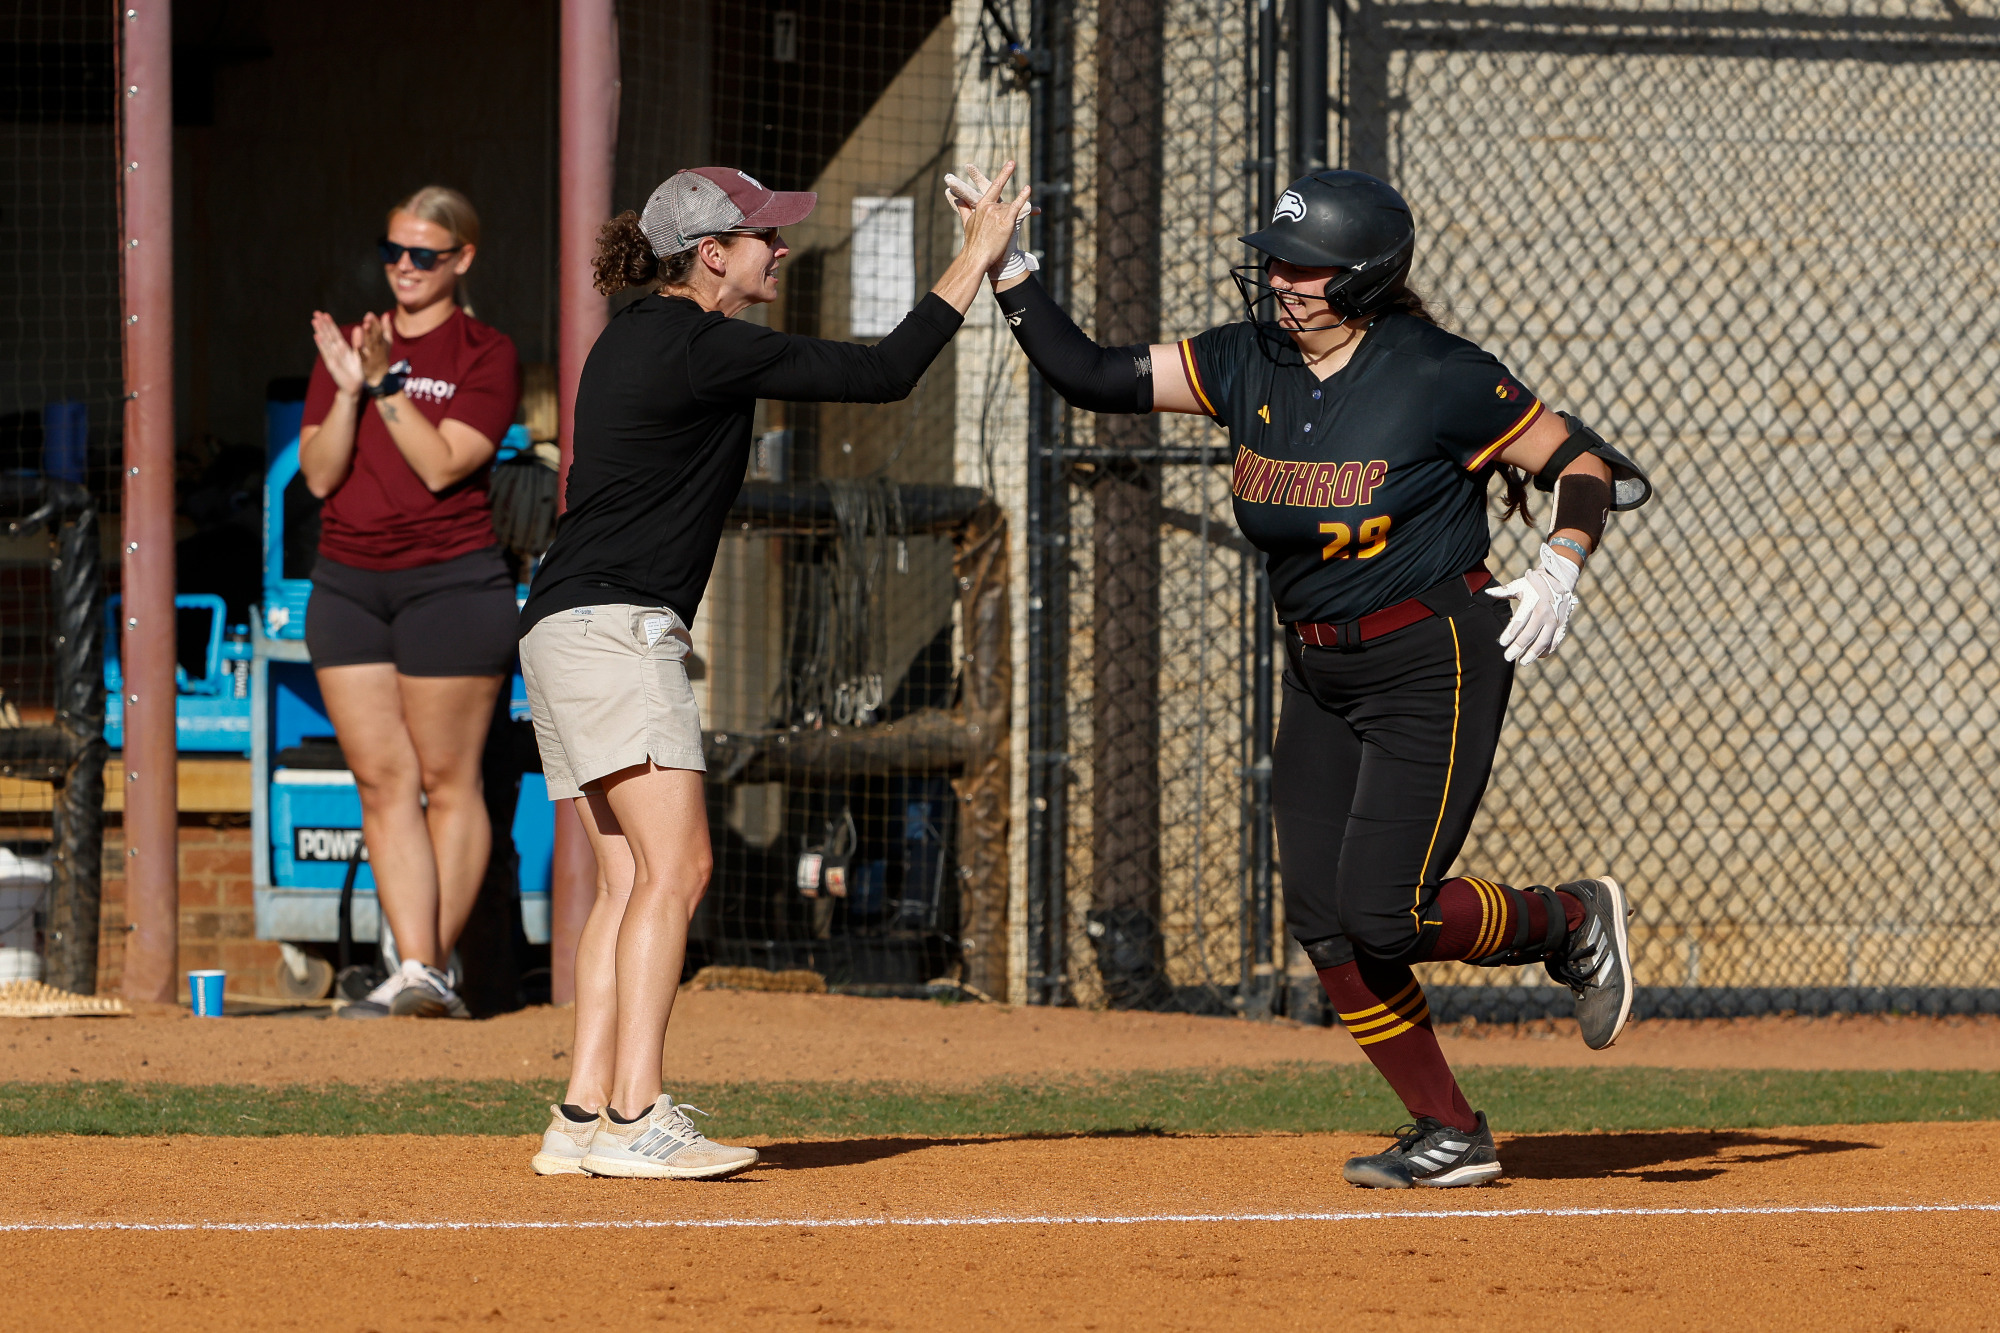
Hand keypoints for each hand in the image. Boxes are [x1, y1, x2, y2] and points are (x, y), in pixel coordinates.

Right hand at [310, 311, 365, 396]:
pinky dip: (321, 344)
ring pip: (325, 342)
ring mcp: (332, 357)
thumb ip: (358, 343)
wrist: (354, 387)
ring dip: (320, 331)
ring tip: (315, 321)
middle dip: (322, 324)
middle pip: (328, 335)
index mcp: (343, 348)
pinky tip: (317, 336)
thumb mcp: (359, 355)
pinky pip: (326, 353)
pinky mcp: (332, 365)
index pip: (335, 334)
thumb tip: (359, 328)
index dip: (330, 324)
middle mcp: (336, 351)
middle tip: (316, 313)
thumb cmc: (356, 371)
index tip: (325, 314)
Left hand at [356, 313, 392, 384]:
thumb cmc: (382, 356)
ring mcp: (372, 357)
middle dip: (371, 328)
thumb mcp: (386, 342)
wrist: (379, 376)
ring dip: (366, 337)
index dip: (375, 323)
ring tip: (361, 327)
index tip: (369, 314)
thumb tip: (385, 314)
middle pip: (375, 337)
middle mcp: (378, 349)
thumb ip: (386, 328)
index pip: (380, 331)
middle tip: (367, 319)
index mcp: (383, 343)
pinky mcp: (365, 364)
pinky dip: (359, 350)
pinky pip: (361, 356)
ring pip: (369, 346)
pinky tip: (355, 344)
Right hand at [951, 161, 1034, 279]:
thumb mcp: (967, 223)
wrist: (976, 257)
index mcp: (981, 206)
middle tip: (1012, 162)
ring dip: (1012, 216)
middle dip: (1005, 183)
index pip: (993, 186)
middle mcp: (989, 207)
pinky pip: (1016, 207)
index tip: (1010, 164)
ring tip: (1002, 230)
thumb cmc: (973, 243)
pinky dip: (1022, 197)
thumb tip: (956, 199)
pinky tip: (1028, 188)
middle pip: (1004, 201)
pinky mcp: (1006, 222)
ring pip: (1010, 208)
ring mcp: (997, 213)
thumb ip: (963, 209)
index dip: (1003, 174)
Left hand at [1485, 543, 1580, 663]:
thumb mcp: (1520, 584)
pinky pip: (1555, 641)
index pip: (1519, 622)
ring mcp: (1555, 620)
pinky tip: (1538, 656)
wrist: (1560, 579)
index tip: (1502, 643)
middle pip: (1530, 634)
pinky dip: (1547, 650)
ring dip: (1533, 653)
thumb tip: (1487, 592)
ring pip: (1544, 641)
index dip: (1510, 633)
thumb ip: (1504, 591)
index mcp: (1533, 602)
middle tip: (1507, 657)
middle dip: (1518, 647)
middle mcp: (1545, 612)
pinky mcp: (1563, 624)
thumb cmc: (1534, 584)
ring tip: (1522, 661)